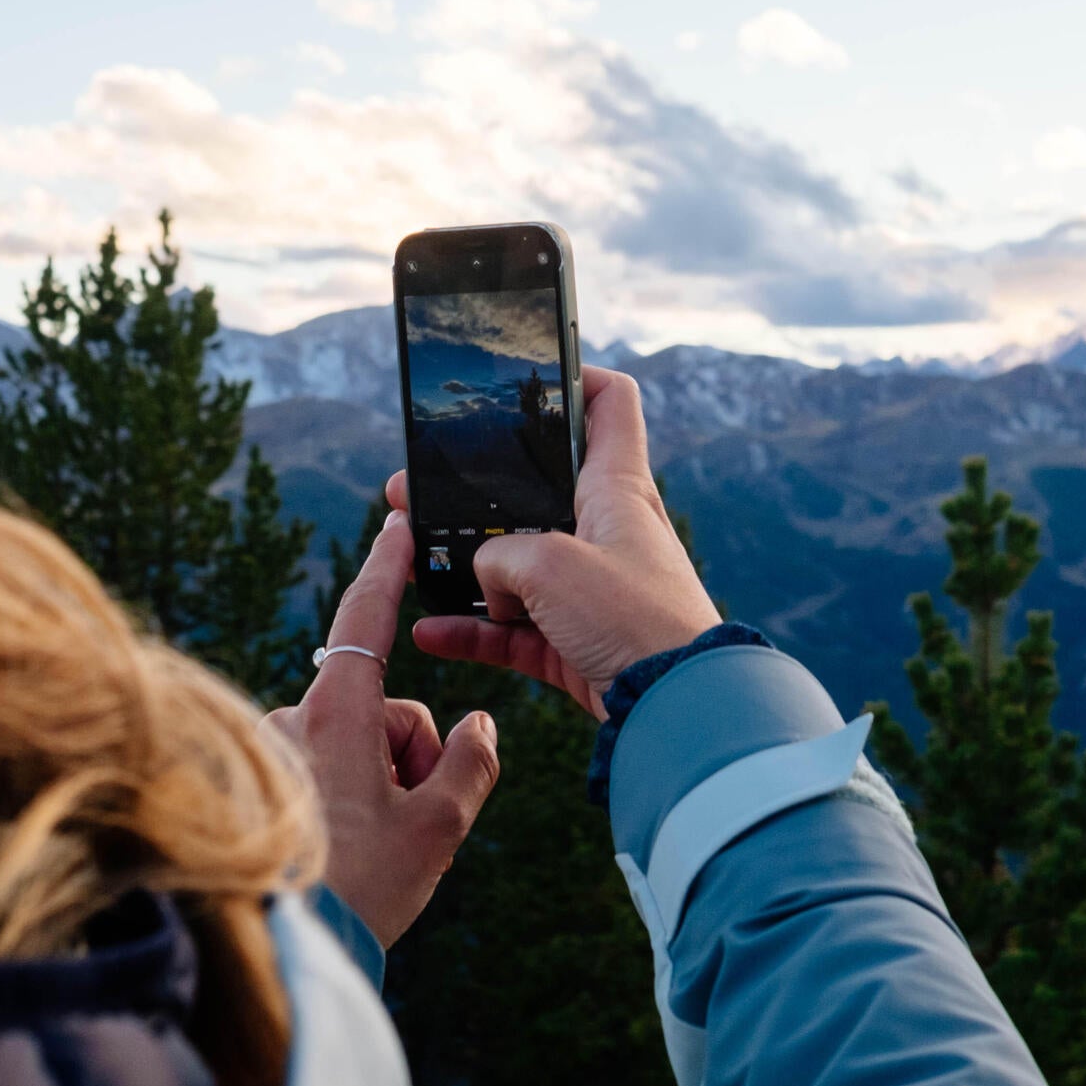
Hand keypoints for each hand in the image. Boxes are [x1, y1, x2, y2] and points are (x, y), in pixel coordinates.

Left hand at [262, 509, 500, 946]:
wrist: (288, 952)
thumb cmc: (361, 891)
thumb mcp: (437, 830)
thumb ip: (470, 765)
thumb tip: (478, 724)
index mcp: (335, 715)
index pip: (366, 619)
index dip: (386, 567)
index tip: (396, 522)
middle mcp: (292, 722)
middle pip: (381, 714)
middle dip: (409, 757)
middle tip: (410, 825)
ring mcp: (270, 754)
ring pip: (354, 747)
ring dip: (378, 783)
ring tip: (371, 850)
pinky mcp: (257, 785)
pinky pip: (322, 772)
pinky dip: (345, 798)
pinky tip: (343, 853)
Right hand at [409, 366, 719, 716]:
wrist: (676, 708)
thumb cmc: (634, 619)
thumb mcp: (550, 564)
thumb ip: (500, 554)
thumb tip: (488, 577)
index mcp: (615, 486)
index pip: (610, 403)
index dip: (575, 376)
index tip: (525, 379)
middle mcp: (603, 529)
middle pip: (533, 490)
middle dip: (473, 489)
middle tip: (417, 485)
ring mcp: (589, 587)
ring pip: (514, 563)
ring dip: (463, 564)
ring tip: (409, 556)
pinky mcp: (577, 639)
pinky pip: (513, 627)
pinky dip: (474, 629)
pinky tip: (430, 631)